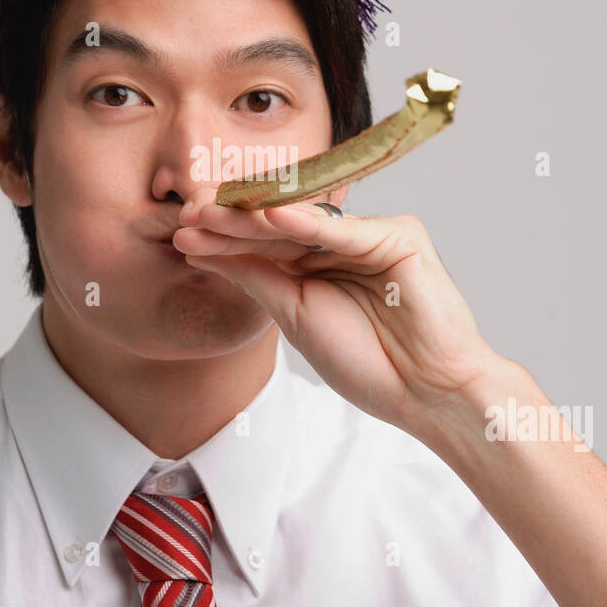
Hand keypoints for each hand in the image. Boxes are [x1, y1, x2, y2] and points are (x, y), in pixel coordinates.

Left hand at [172, 192, 503, 438]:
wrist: (426, 394)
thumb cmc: (368, 364)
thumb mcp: (294, 316)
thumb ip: (256, 277)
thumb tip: (201, 247)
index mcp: (321, 262)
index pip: (265, 242)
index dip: (224, 237)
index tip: (179, 234)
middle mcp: (345, 242)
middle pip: (280, 226)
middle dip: (232, 220)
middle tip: (186, 212)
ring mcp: (374, 235)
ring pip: (305, 222)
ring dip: (256, 217)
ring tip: (211, 212)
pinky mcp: (401, 236)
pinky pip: (345, 230)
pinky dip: (309, 224)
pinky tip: (269, 216)